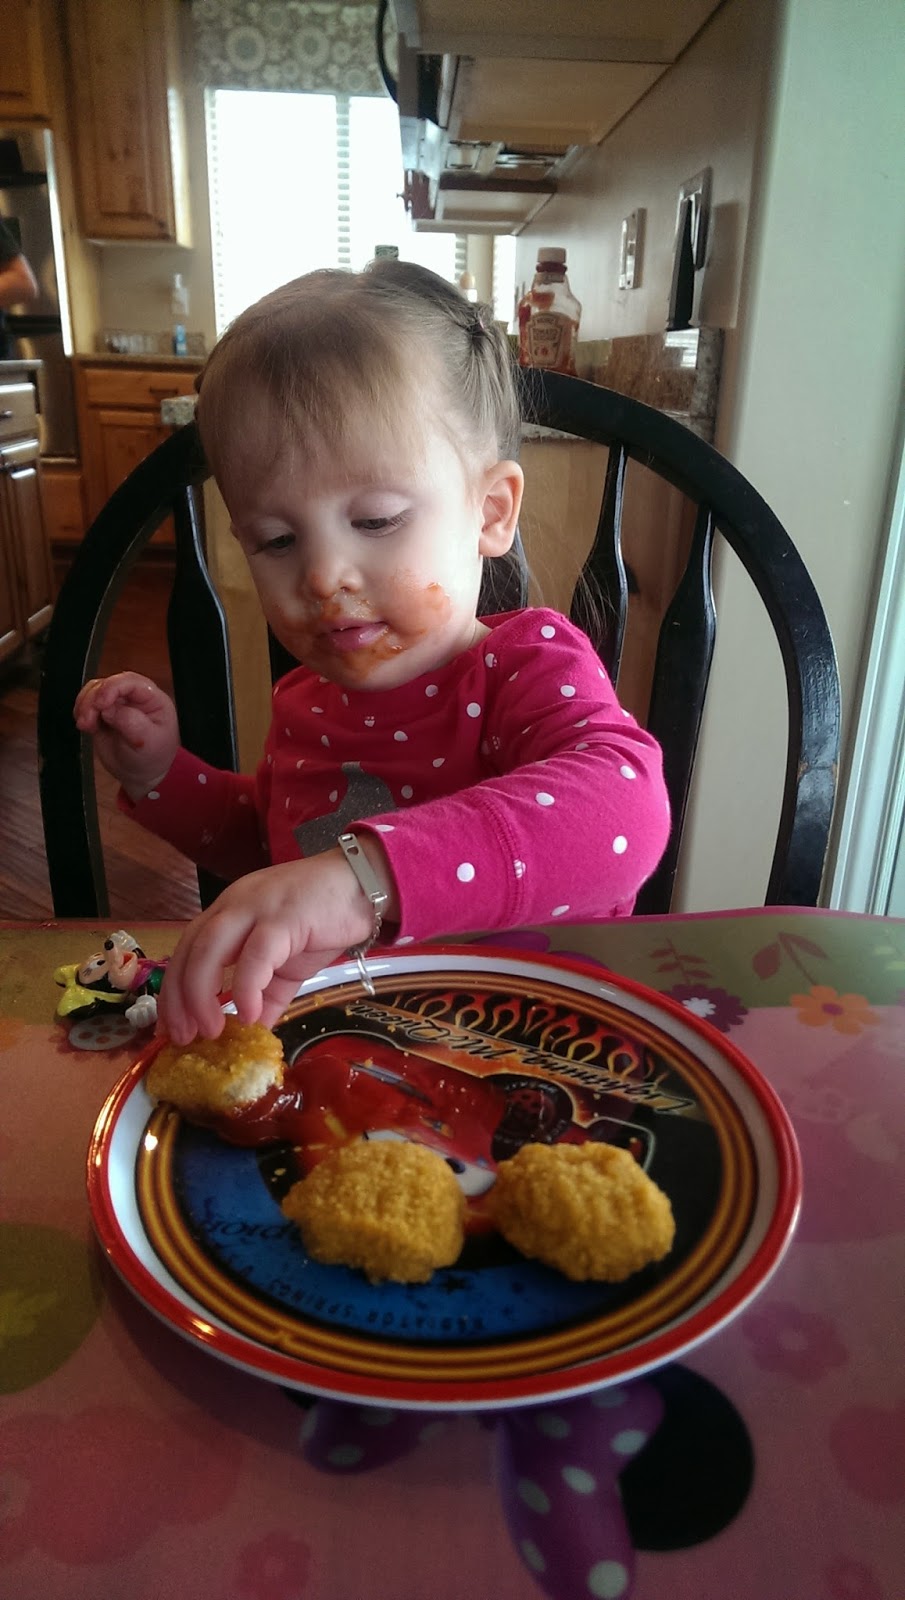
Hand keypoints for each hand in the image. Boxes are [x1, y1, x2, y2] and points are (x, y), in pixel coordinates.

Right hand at [74, 672, 179, 799]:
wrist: (142, 773)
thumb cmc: (152, 757)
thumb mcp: (148, 742)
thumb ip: (130, 722)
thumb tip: (108, 709)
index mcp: (152, 699)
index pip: (130, 682)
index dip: (112, 688)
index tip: (100, 704)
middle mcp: (134, 696)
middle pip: (108, 684)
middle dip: (93, 699)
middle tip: (87, 721)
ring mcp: (117, 703)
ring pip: (94, 690)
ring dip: (84, 705)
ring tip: (85, 726)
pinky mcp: (101, 713)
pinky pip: (86, 702)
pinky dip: (81, 711)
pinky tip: (85, 725)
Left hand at [157, 847, 392, 1042]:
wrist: (364, 885)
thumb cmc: (322, 919)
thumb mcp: (286, 967)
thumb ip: (265, 996)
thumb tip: (251, 1034)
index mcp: (227, 914)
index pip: (186, 951)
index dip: (173, 992)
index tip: (172, 1029)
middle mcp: (233, 905)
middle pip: (189, 951)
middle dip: (179, 998)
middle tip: (184, 1037)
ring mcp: (256, 907)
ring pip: (210, 948)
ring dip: (202, 994)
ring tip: (212, 1031)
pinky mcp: (284, 915)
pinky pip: (256, 954)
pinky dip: (247, 987)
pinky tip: (251, 1015)